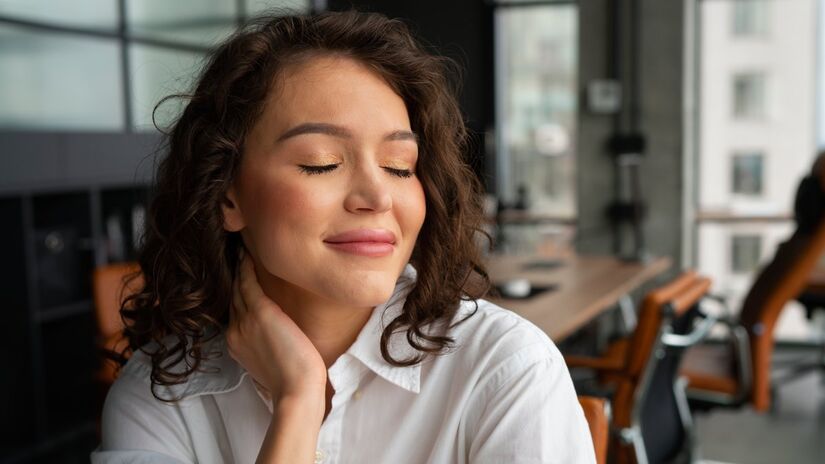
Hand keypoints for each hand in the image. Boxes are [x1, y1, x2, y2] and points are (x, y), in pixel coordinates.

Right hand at [226, 248, 326, 405]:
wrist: (296, 390)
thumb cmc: (292, 380)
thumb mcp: (270, 360)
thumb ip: (264, 343)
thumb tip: (273, 333)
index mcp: (236, 344)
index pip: (233, 312)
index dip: (234, 294)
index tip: (236, 278)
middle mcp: (234, 331)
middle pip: (231, 297)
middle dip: (231, 277)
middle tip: (232, 254)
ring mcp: (244, 321)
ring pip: (236, 287)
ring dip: (236, 267)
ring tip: (238, 249)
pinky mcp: (260, 313)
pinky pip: (247, 282)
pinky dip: (245, 267)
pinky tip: (246, 253)